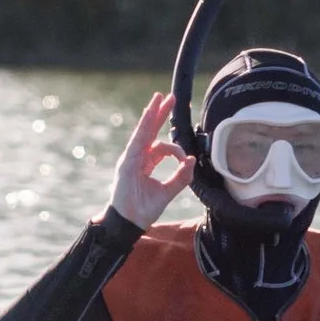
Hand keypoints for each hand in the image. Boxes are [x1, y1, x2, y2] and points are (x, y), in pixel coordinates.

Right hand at [108, 91, 192, 227]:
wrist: (127, 224)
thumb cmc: (143, 210)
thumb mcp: (167, 193)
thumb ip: (180, 177)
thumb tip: (192, 160)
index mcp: (146, 163)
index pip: (160, 145)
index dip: (175, 149)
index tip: (185, 160)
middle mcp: (138, 158)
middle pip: (150, 132)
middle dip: (160, 114)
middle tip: (169, 96)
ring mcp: (130, 159)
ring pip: (143, 131)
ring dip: (152, 113)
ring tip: (159, 98)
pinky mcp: (127, 162)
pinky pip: (137, 140)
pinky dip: (144, 126)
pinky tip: (150, 112)